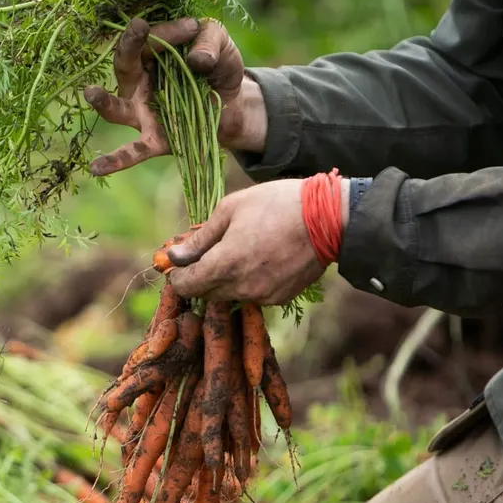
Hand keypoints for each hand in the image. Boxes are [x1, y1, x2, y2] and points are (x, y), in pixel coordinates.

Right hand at [83, 16, 262, 176]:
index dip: (170, 32)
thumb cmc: (219, 69)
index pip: (152, 40)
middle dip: (129, 45)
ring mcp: (143, 114)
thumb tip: (196, 59)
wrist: (235, 107)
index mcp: (152, 56)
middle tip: (138, 27)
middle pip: (125, 64)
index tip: (193, 27)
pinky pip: (133, 151)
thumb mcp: (221, 46)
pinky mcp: (156, 140)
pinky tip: (95, 167)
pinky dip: (115, 161)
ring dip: (103, 102)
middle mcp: (139, 84)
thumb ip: (211, 41)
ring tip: (90, 92)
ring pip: (117, 109)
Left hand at [164, 177, 348, 304]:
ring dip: (225, 280)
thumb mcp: (230, 209)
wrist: (328, 218)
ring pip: (230, 295)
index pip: (187, 286)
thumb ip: (199, 238)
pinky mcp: (280, 298)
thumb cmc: (276, 204)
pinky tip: (260, 259)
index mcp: (224, 264)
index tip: (179, 265)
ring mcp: (262, 295)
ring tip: (238, 251)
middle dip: (200, 277)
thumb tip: (175, 255)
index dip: (178, 277)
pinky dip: (248, 282)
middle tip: (206, 255)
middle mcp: (241, 287)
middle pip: (206, 293)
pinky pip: (253, 294)